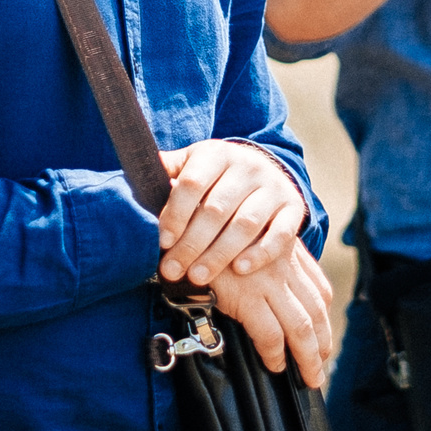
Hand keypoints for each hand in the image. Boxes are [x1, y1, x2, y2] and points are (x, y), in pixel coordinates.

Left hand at [156, 140, 308, 287]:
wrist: (264, 169)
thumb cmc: (217, 175)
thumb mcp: (193, 164)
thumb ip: (168, 170)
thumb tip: (137, 172)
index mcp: (217, 154)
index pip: (192, 183)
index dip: (175, 214)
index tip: (162, 242)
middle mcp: (248, 166)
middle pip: (216, 209)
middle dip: (191, 244)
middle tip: (172, 270)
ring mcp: (273, 187)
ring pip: (246, 224)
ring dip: (220, 254)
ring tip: (199, 277)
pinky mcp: (293, 208)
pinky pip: (280, 233)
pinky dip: (261, 253)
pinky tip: (240, 269)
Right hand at [205, 243, 335, 385]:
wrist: (188, 224)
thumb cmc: (210, 231)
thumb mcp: (246, 233)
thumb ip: (264, 255)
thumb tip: (268, 286)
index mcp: (287, 249)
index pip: (319, 290)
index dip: (324, 319)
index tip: (322, 337)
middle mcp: (284, 265)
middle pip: (316, 313)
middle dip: (322, 344)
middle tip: (319, 369)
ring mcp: (268, 281)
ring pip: (301, 327)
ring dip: (308, 357)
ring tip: (309, 378)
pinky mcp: (247, 296)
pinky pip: (270, 333)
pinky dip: (275, 354)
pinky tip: (275, 366)